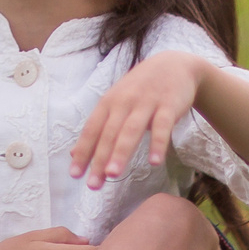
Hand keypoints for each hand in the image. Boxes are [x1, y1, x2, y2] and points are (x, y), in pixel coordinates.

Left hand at [70, 52, 203, 187]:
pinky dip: (158, 144)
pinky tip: (154, 162)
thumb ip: (98, 128)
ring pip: (131, 130)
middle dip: (100, 159)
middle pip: (109, 134)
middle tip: (93, 184)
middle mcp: (124, 102)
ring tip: (113, 174)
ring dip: (121, 152)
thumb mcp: (116, 102)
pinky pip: (162, 127)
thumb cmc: (140, 89)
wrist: (174, 65)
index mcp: (109, 103)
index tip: (75, 174)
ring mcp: (146, 103)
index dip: (83, 151)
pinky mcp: (168, 105)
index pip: (92, 130)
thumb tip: (73, 154)